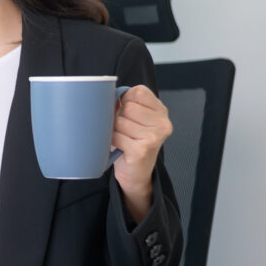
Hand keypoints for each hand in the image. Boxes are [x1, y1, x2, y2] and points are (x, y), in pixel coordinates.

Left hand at [111, 85, 172, 223]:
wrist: (136, 173)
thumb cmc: (131, 142)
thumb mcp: (134, 119)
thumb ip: (125, 103)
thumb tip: (103, 92)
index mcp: (161, 111)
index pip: (138, 92)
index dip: (124, 100)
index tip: (125, 112)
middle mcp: (162, 123)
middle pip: (127, 106)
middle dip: (118, 117)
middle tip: (124, 130)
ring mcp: (154, 136)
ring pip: (119, 121)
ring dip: (114, 130)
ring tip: (123, 139)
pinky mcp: (143, 149)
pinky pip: (116, 136)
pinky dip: (112, 141)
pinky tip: (121, 147)